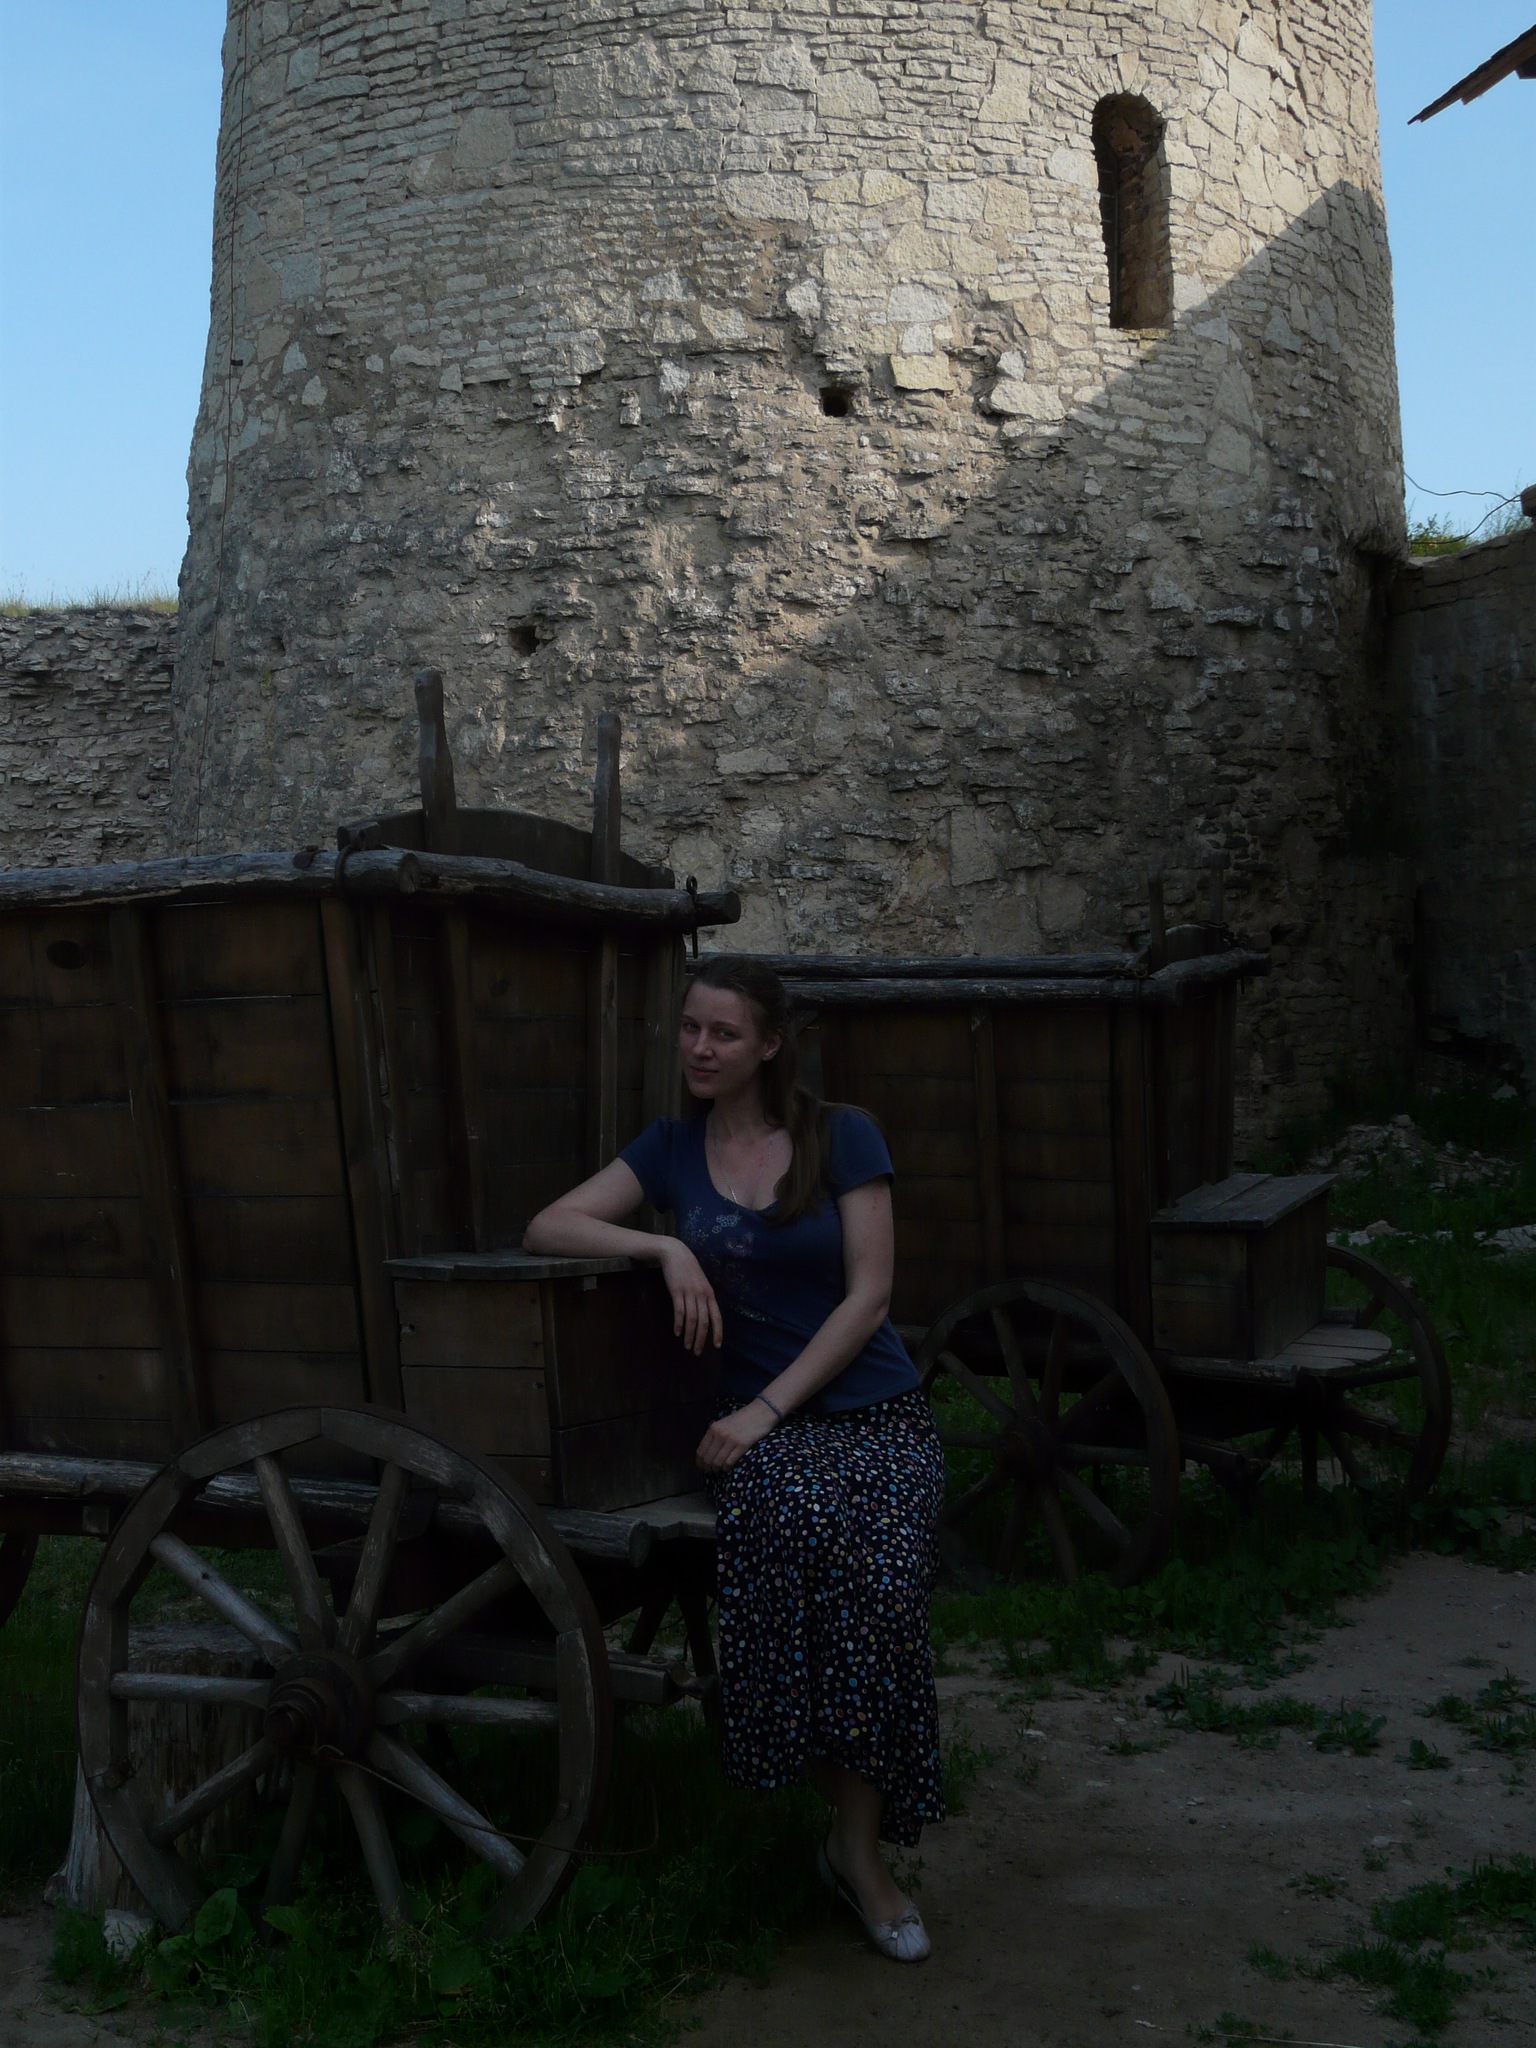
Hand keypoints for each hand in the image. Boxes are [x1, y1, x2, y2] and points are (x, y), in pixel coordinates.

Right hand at [657, 1239, 722, 1354]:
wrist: (675, 1253)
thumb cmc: (688, 1269)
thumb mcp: (701, 1283)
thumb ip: (704, 1297)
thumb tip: (705, 1315)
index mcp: (710, 1294)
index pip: (717, 1317)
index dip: (718, 1332)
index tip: (717, 1346)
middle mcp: (702, 1295)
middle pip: (704, 1322)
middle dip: (701, 1339)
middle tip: (697, 1352)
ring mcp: (690, 1293)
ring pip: (692, 1320)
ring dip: (690, 1335)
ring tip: (687, 1346)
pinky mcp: (677, 1291)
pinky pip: (679, 1312)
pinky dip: (679, 1324)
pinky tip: (677, 1332)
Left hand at [696, 1400, 777, 1472]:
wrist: (760, 1412)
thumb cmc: (742, 1418)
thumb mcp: (724, 1423)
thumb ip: (715, 1434)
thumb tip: (707, 1450)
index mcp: (713, 1429)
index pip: (701, 1450)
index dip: (699, 1461)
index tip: (702, 1466)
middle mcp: (720, 1434)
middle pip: (708, 1458)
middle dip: (707, 1467)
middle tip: (710, 1471)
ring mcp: (731, 1440)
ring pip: (717, 1461)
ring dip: (717, 1469)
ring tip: (719, 1470)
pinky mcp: (742, 1445)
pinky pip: (729, 1461)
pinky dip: (726, 1467)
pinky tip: (727, 1468)